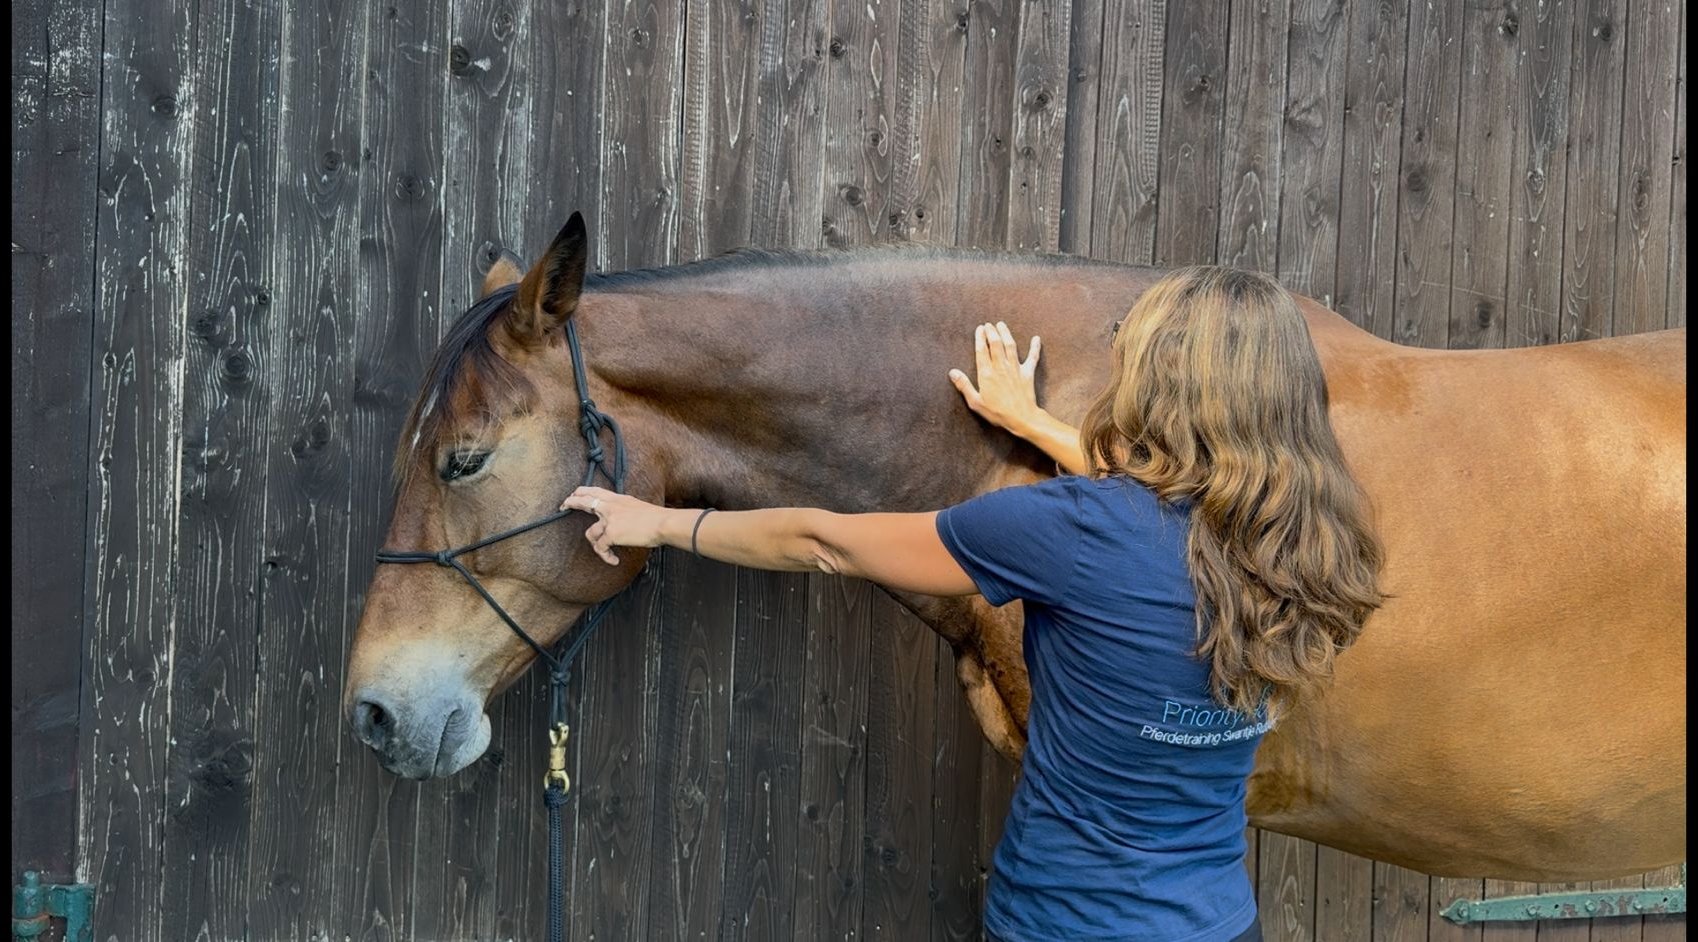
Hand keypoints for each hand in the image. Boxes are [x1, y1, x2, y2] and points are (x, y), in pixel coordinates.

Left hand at [560, 486, 671, 564]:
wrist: (663, 523)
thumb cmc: (657, 519)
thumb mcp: (638, 507)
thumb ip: (625, 510)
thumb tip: (620, 521)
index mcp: (618, 499)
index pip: (595, 491)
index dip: (581, 492)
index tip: (573, 495)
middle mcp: (611, 506)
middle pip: (583, 500)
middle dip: (570, 502)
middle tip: (562, 506)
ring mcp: (609, 519)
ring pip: (590, 533)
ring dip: (596, 545)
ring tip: (606, 552)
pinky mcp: (611, 533)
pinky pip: (601, 547)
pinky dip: (606, 556)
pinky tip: (614, 560)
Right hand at [950, 321, 1045, 435]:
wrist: (1021, 418)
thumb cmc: (997, 412)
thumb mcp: (976, 402)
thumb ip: (964, 385)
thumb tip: (952, 372)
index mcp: (987, 373)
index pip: (982, 350)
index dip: (980, 338)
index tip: (979, 329)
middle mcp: (1001, 367)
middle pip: (996, 344)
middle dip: (991, 332)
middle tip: (988, 324)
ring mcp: (1015, 368)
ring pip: (1010, 345)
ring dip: (1006, 333)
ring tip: (1002, 325)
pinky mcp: (1027, 373)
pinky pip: (1032, 357)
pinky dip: (1035, 348)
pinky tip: (1036, 339)